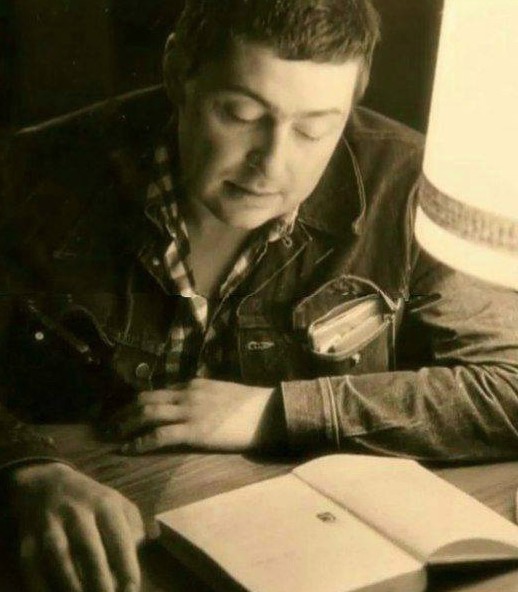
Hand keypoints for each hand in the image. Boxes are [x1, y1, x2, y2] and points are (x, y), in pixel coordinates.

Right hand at [7, 462, 143, 591]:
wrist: (47, 484)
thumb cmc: (92, 502)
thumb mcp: (119, 504)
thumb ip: (133, 529)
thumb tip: (135, 558)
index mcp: (105, 505)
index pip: (118, 539)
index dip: (126, 567)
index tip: (131, 590)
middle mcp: (78, 513)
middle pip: (89, 551)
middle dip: (100, 580)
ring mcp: (51, 525)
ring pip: (61, 559)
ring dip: (72, 586)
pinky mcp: (28, 539)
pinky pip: (33, 568)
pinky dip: (42, 586)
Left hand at [112, 378, 285, 453]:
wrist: (269, 412)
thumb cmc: (250, 406)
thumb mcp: (221, 393)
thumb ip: (202, 396)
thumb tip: (187, 406)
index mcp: (193, 384)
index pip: (158, 391)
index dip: (137, 402)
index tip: (124, 412)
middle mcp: (187, 393)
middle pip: (146, 399)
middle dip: (123, 411)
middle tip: (107, 424)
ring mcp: (190, 411)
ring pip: (147, 414)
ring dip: (124, 425)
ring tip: (110, 436)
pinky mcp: (195, 430)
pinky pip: (160, 435)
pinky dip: (140, 442)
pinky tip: (128, 449)